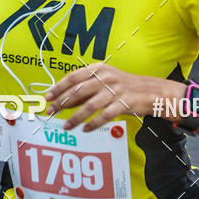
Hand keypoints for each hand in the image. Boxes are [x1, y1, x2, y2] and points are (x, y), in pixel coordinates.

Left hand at [45, 63, 169, 131]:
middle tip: (50, 112)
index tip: (48, 96)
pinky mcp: (123, 104)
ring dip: (75, 118)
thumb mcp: (104, 82)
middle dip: (62, 103)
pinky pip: (103, 116)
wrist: (150, 91)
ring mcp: (115, 91)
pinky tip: (85, 129)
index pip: (74, 77)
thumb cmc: (124, 86)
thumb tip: (64, 100)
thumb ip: (85, 90)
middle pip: (78, 91)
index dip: (59, 87)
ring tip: (66, 126)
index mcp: (99, 69)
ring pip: (89, 106)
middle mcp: (106, 78)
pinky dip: (92, 124)